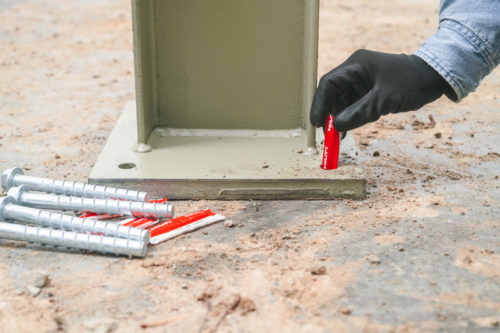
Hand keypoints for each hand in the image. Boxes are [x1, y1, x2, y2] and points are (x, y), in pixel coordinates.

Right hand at [310, 49, 452, 131]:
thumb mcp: (384, 100)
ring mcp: (361, 82)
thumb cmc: (412, 82)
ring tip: (335, 138)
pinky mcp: (367, 91)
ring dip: (337, 119)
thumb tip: (337, 126)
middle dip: (328, 114)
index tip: (317, 123)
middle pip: (332, 94)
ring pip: (341, 102)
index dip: (320, 104)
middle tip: (326, 136)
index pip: (328, 84)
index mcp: (356, 65)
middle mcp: (355, 72)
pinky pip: (351, 106)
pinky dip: (348, 119)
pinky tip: (345, 132)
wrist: (435, 77)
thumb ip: (359, 113)